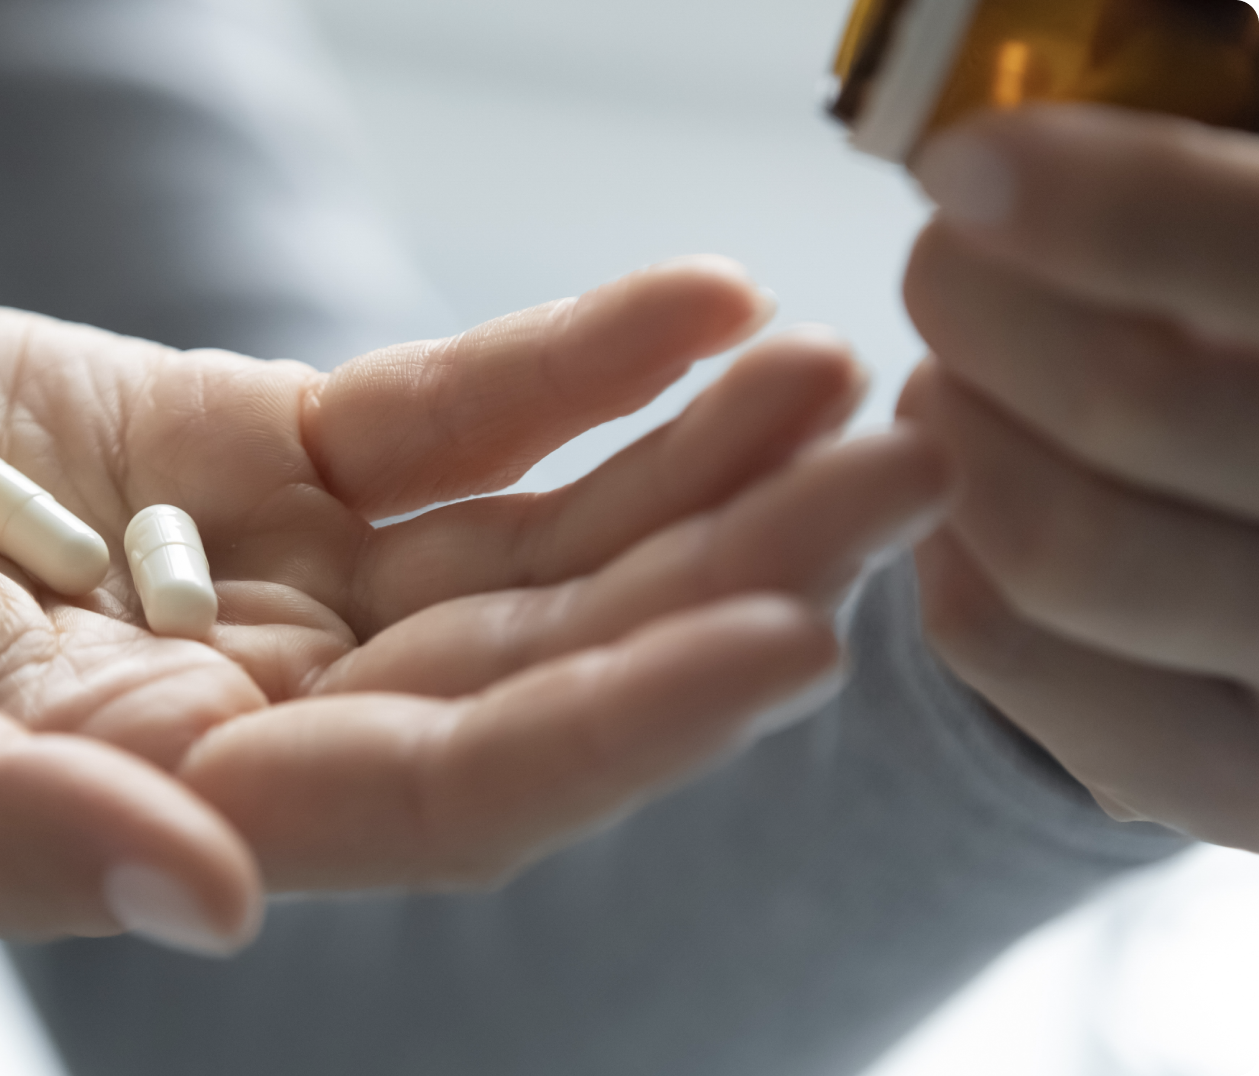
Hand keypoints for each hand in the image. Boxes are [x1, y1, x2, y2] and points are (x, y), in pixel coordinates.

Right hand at [0, 259, 942, 953]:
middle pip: (522, 664)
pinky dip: (553, 369)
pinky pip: (423, 421)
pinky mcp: (222, 453)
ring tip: (838, 377)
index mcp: (142, 808)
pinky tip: (688, 308)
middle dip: (713, 577)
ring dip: (677, 467)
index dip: (605, 726)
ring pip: (510, 546)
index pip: (428, 795)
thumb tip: (194, 909)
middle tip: (901, 473)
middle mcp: (232, 711)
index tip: (783, 635)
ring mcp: (243, 580)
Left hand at [903, 104, 1258, 848]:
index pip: (1250, 258)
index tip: (967, 165)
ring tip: (950, 381)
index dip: (1103, 204)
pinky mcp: (1223, 782)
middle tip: (939, 264)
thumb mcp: (1248, 272)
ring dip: (950, 429)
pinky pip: (1002, 644)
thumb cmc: (1249, 372)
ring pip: (1055, 539)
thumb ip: (1202, 214)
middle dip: (980, 304)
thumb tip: (1031, 145)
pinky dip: (938, 551)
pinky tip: (958, 493)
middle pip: (1133, 396)